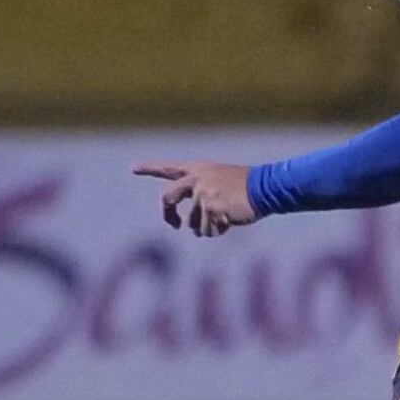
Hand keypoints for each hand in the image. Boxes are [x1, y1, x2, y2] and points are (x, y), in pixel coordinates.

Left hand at [133, 160, 256, 236]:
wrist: (266, 188)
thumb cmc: (247, 189)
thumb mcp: (221, 186)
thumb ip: (201, 200)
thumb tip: (190, 228)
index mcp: (199, 170)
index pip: (170, 168)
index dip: (150, 168)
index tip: (133, 168)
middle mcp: (197, 179)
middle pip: (167, 197)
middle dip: (168, 214)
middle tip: (174, 225)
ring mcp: (203, 193)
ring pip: (193, 223)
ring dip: (207, 227)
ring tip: (224, 219)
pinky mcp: (210, 207)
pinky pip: (207, 230)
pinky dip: (218, 231)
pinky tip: (230, 221)